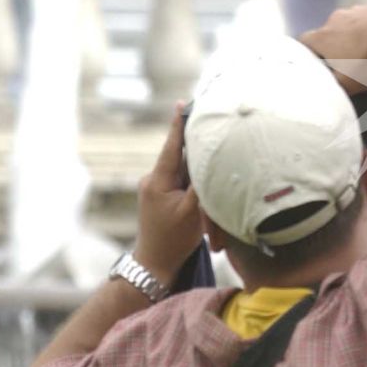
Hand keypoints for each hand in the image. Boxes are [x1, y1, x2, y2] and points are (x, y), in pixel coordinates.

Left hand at [134, 102, 203, 278]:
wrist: (154, 263)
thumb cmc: (174, 240)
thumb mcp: (192, 212)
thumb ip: (201, 185)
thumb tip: (211, 163)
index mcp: (158, 181)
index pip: (172, 147)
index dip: (178, 125)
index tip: (181, 103)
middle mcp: (153, 180)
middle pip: (178, 155)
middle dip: (194, 142)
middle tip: (209, 123)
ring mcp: (155, 188)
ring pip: (180, 168)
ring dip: (195, 163)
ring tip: (213, 152)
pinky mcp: (159, 196)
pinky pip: (178, 179)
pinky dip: (191, 176)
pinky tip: (205, 176)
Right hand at [300, 6, 366, 96]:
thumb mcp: (348, 84)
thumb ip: (333, 88)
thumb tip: (330, 91)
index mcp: (322, 37)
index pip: (303, 43)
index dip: (307, 55)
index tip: (315, 65)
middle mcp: (334, 19)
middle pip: (327, 34)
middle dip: (333, 48)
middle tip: (343, 64)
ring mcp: (356, 10)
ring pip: (348, 26)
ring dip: (353, 38)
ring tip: (366, 54)